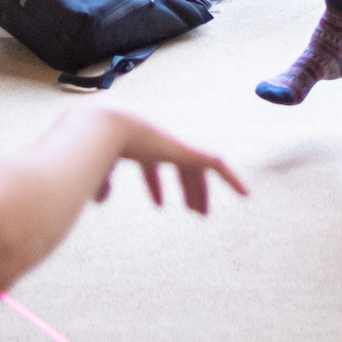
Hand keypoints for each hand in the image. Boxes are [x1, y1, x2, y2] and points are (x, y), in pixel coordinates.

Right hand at [89, 111, 247, 214]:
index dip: (155, 185)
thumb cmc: (97, 147)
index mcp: (141, 144)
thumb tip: (99, 201)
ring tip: (202, 214)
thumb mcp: (98, 168)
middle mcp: (162, 141)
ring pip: (198, 169)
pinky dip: (232, 178)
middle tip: (192, 209)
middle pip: (180, 166)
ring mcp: (177, 144)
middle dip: (186, 187)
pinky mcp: (192, 149)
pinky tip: (244, 194)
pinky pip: (219, 164)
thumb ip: (102, 183)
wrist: (108, 127)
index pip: (152, 164)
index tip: (160, 204)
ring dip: (200, 191)